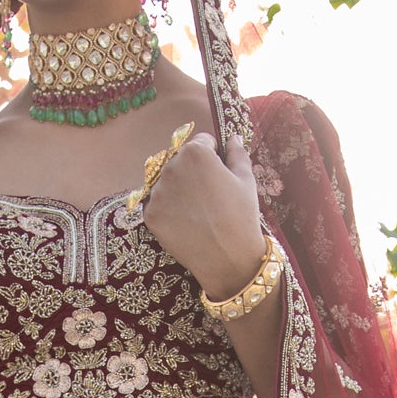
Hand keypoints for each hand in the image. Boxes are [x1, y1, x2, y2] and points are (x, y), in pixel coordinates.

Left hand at [140, 130, 266, 302]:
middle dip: (193, 172)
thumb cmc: (242, 217)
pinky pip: (158, 203)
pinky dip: (169, 209)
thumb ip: (237, 153)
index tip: (221, 174)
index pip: (201, 142)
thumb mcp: (246, 180)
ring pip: (167, 181)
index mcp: (196, 153)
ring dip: (179, 189)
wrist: (228, 260)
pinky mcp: (150, 214)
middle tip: (210, 196)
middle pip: (181, 160)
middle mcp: (171, 167)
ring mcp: (157, 192)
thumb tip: (233, 137)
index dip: (214, 156)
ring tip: (198, 211)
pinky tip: (186, 221)